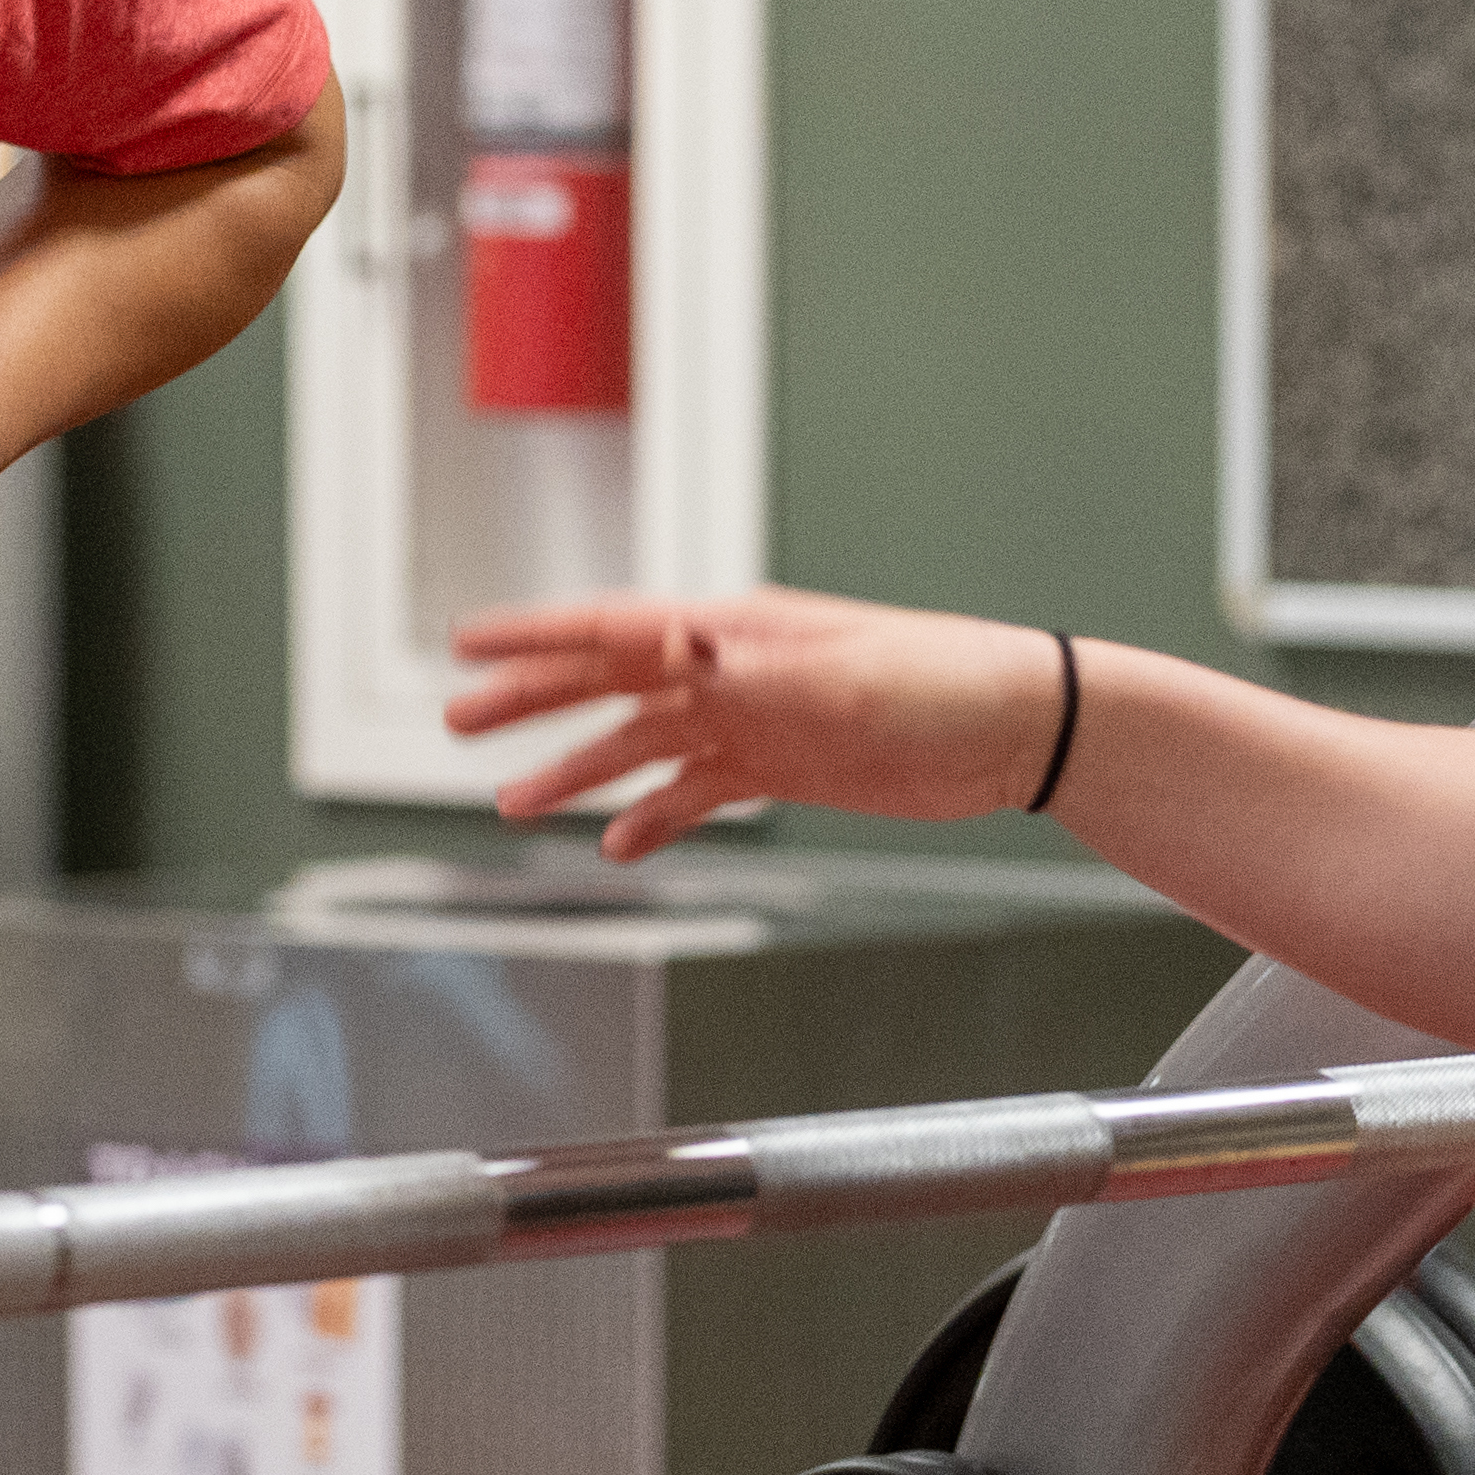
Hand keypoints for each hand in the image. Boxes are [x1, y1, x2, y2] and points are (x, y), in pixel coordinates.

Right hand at [441, 590, 1058, 858]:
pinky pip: (696, 791)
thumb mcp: (846, 679)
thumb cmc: (946, 682)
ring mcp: (754, 719)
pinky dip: (651, 817)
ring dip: (576, 770)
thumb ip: (752, 670)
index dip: (534, 638)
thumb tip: (675, 647)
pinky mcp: (783, 765)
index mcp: (735, 634)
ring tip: (513, 802)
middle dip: (528, 701)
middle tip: (455, 719)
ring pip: (640, 743)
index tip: (464, 642)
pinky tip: (616, 845)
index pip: (613, 630)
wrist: (1019, 729)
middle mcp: (732, 670)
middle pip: (606, 683)